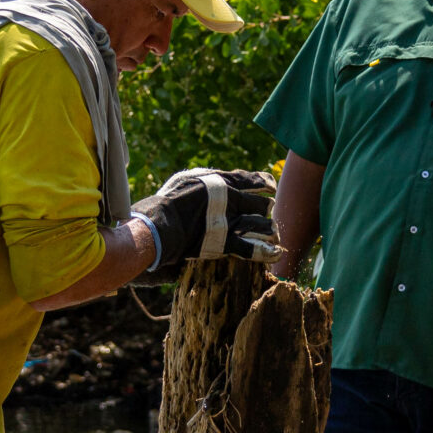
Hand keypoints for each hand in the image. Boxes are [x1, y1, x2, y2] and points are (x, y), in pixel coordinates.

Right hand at [133, 168, 277, 270]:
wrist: (155, 224)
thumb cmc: (165, 202)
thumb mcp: (185, 181)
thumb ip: (204, 181)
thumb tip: (216, 179)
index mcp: (219, 182)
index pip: (249, 179)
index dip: (264, 182)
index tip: (271, 186)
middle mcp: (228, 199)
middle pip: (260, 203)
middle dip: (266, 209)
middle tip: (268, 214)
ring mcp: (228, 221)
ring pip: (260, 225)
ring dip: (269, 230)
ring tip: (273, 233)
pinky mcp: (223, 243)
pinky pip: (251, 248)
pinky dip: (266, 252)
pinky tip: (276, 253)